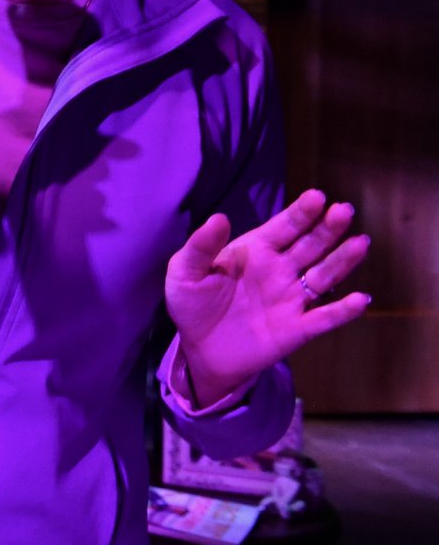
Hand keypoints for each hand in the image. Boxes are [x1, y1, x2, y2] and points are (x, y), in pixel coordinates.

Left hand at [168, 188, 371, 406]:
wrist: (198, 349)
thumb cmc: (191, 303)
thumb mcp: (184, 271)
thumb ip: (201, 246)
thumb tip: (219, 218)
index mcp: (255, 251)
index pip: (283, 227)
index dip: (301, 212)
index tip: (317, 196)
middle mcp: (280, 270)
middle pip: (310, 245)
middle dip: (328, 228)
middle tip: (344, 211)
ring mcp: (291, 299)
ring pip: (324, 276)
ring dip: (343, 260)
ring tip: (360, 242)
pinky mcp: (297, 329)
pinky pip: (325, 318)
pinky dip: (343, 310)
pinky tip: (361, 299)